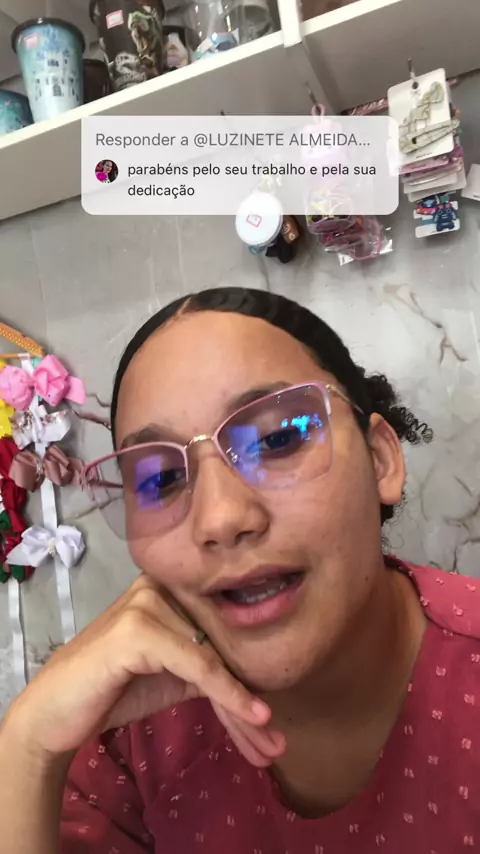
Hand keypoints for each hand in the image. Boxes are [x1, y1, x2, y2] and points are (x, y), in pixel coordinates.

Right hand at [9, 576, 285, 766]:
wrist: (54, 713)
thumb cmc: (112, 690)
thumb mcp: (172, 674)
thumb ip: (208, 665)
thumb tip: (260, 683)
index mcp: (170, 589)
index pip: (219, 636)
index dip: (246, 682)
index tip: (270, 727)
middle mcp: (161, 587)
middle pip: (219, 648)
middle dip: (248, 701)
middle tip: (275, 743)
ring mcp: (148, 603)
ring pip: (214, 659)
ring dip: (244, 709)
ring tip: (272, 745)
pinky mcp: (139, 628)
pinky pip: (197, 666)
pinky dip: (228, 694)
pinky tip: (254, 716)